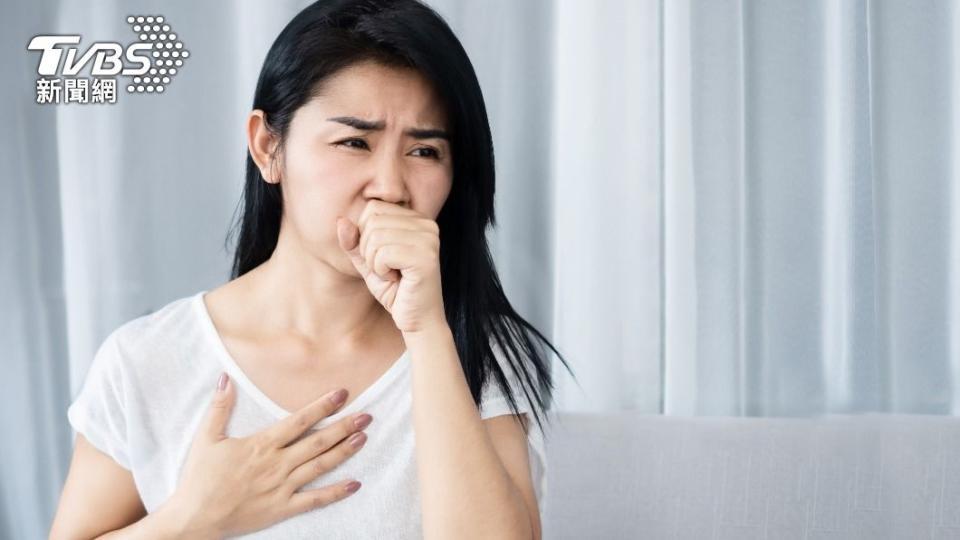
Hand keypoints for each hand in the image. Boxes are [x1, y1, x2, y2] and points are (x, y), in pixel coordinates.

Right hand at [166, 373, 373, 537]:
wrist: (195, 519)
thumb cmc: (199, 479)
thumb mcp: (206, 439)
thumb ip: (219, 407)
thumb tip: (226, 378)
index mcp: (262, 445)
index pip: (300, 421)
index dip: (323, 406)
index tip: (342, 393)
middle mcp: (277, 464)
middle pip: (318, 442)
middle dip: (344, 426)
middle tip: (367, 415)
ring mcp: (282, 487)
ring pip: (321, 466)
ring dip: (344, 452)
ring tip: (364, 438)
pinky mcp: (282, 509)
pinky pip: (315, 500)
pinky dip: (337, 492)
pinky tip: (356, 483)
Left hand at [336, 199, 446, 332]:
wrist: (417, 320)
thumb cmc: (395, 290)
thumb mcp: (367, 261)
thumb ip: (353, 241)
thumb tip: (340, 220)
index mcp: (417, 219)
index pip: (373, 207)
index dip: (364, 234)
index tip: (382, 257)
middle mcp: (427, 224)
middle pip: (372, 219)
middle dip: (368, 249)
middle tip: (386, 269)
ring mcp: (428, 239)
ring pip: (375, 236)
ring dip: (374, 262)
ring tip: (391, 275)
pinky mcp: (426, 257)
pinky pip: (384, 253)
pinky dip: (380, 271)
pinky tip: (396, 280)